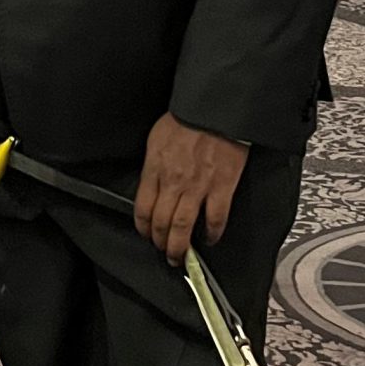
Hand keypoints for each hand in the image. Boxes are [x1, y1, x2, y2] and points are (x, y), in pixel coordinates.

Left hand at [134, 112, 248, 264]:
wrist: (215, 108)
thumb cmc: (187, 118)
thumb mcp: (156, 139)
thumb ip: (153, 165)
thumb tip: (151, 184)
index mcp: (155, 169)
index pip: (142, 209)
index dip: (143, 228)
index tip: (147, 235)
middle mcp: (173, 182)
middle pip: (160, 223)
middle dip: (160, 243)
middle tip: (164, 252)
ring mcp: (198, 187)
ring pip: (183, 227)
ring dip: (180, 246)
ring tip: (180, 256)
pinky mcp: (221, 187)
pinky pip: (216, 218)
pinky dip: (212, 233)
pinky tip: (210, 238)